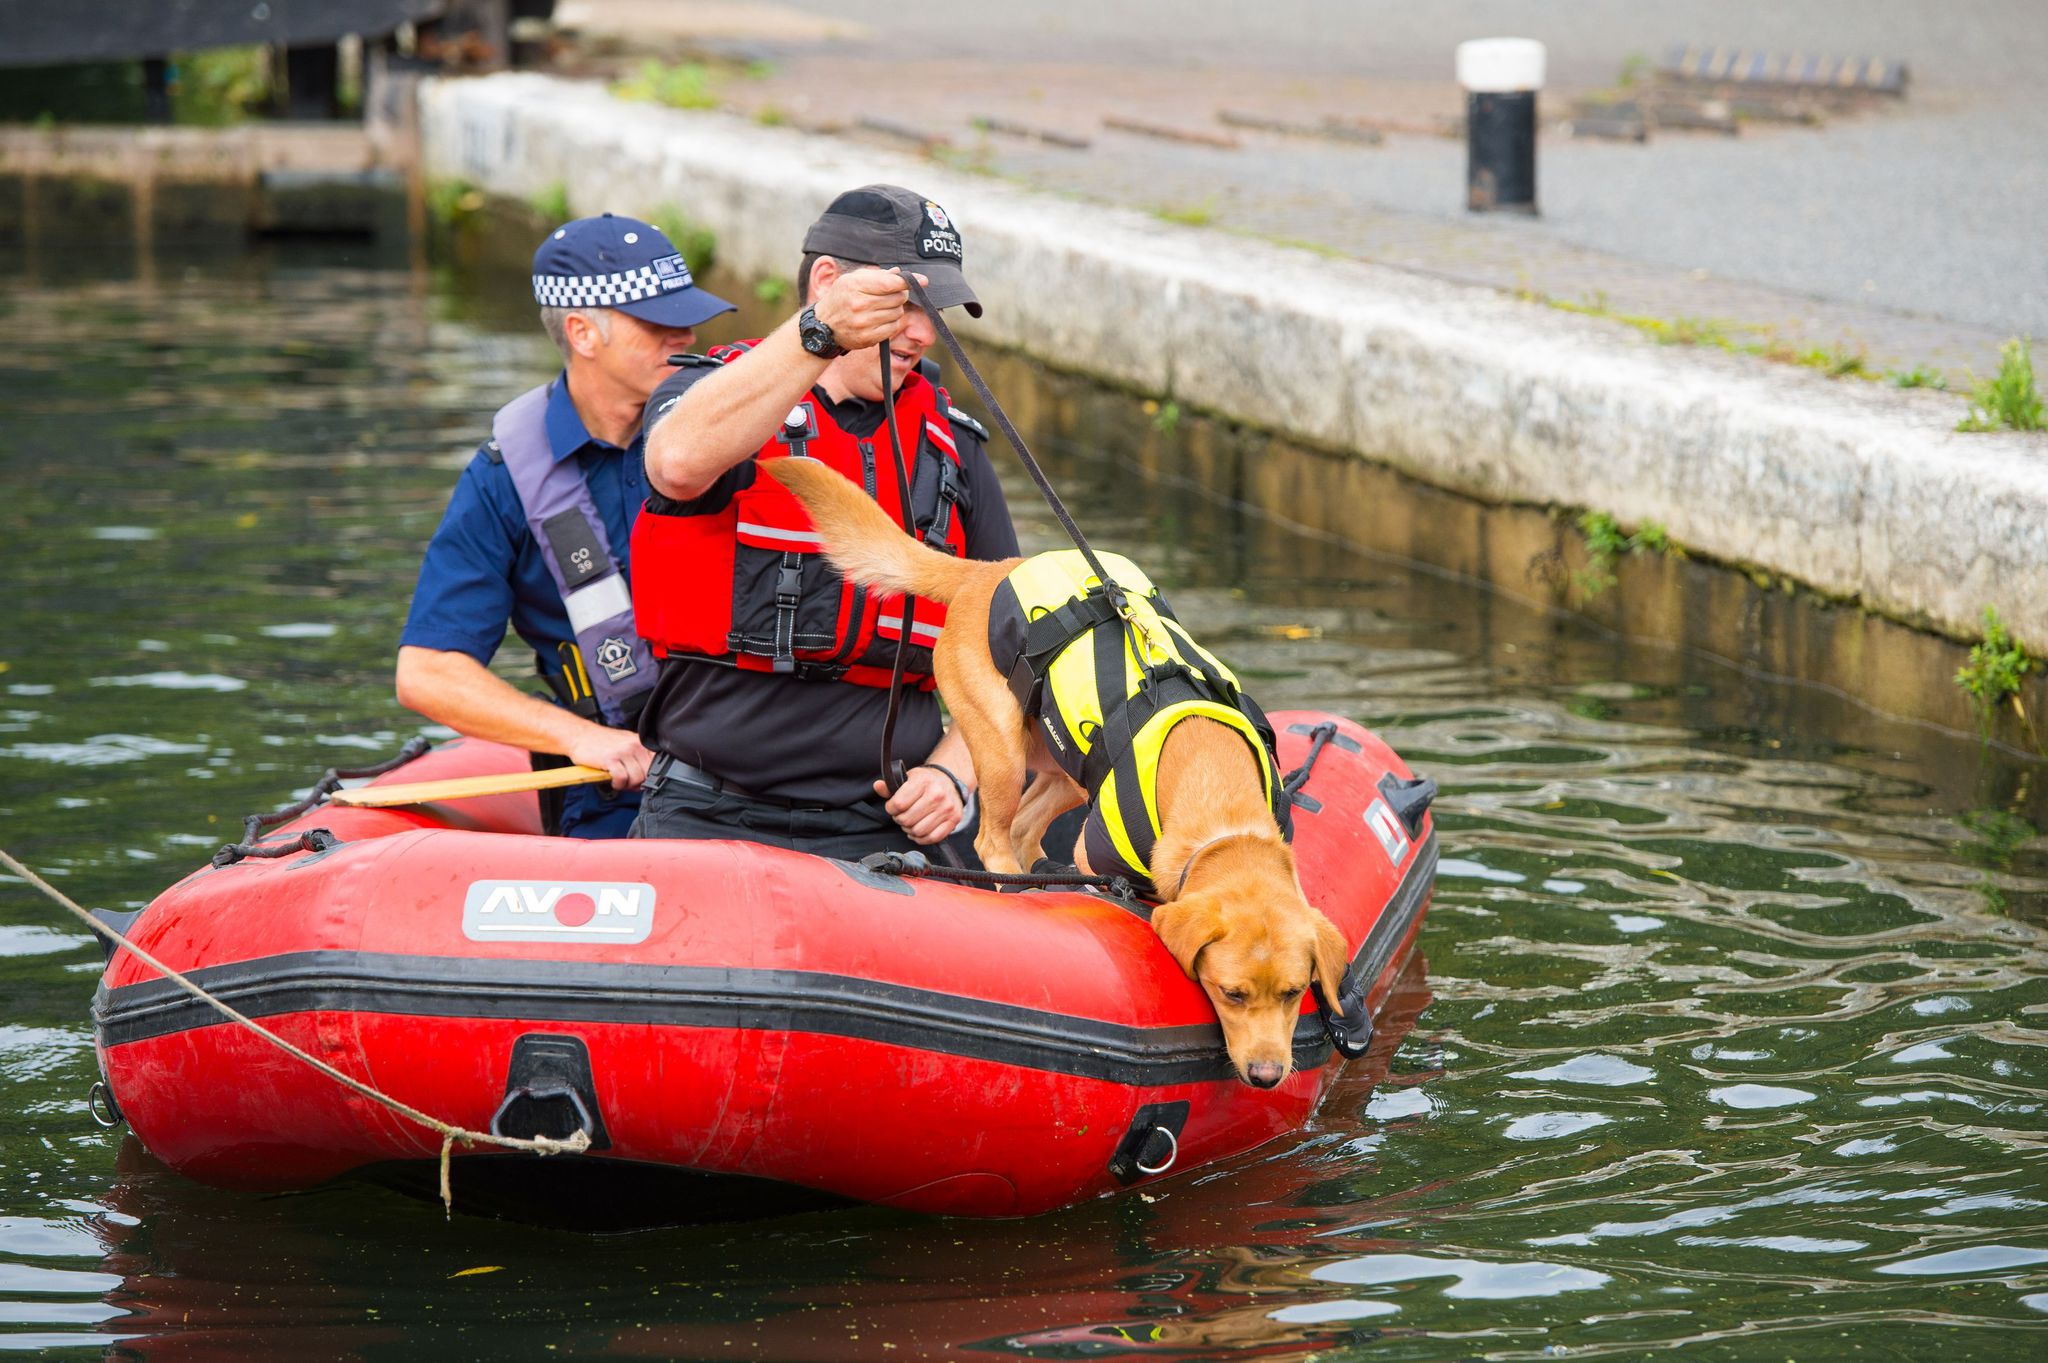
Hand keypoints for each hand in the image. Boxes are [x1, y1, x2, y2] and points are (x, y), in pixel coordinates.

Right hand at [567, 726, 654, 790]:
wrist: (579, 735)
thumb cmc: (601, 742)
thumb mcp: (624, 744)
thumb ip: (637, 757)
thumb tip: (647, 778)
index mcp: (640, 742)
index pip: (657, 763)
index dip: (650, 776)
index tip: (642, 780)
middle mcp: (634, 745)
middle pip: (647, 773)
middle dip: (638, 783)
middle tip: (628, 783)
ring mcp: (623, 751)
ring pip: (636, 778)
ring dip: (626, 785)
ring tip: (618, 781)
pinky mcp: (611, 759)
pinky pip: (622, 778)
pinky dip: (617, 784)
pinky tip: (612, 780)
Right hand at [812, 267, 929, 351]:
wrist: (823, 325)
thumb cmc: (841, 298)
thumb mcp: (853, 280)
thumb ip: (877, 276)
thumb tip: (900, 273)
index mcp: (855, 285)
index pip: (890, 283)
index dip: (908, 281)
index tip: (923, 280)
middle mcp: (859, 304)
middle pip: (898, 298)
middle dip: (899, 294)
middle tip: (890, 295)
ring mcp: (863, 323)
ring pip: (897, 313)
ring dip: (895, 309)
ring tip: (881, 308)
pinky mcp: (868, 338)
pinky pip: (893, 328)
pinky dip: (892, 323)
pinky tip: (880, 319)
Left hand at [874, 765, 964, 844]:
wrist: (949, 782)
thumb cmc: (925, 782)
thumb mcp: (908, 778)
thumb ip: (890, 786)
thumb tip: (878, 786)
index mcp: (923, 781)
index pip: (898, 804)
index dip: (891, 808)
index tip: (893, 807)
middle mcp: (937, 794)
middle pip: (907, 820)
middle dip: (900, 820)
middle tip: (902, 815)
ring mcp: (947, 808)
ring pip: (918, 831)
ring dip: (910, 830)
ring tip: (910, 823)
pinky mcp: (954, 820)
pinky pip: (933, 838)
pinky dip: (922, 838)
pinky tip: (918, 831)